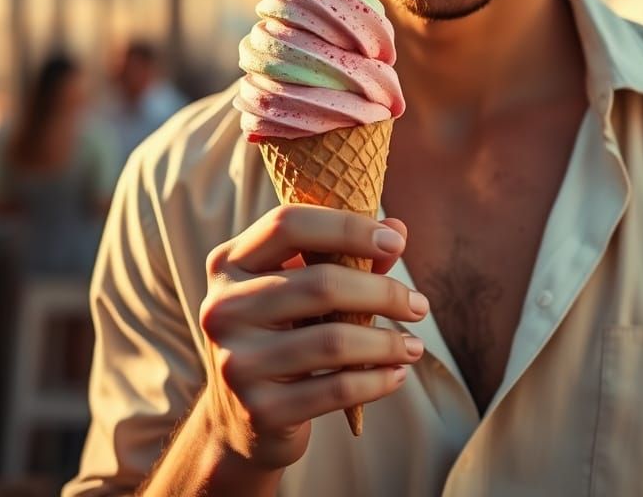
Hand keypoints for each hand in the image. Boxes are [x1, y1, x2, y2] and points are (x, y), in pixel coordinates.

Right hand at [198, 206, 428, 470]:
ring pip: (334, 341)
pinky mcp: (259, 410)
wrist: (240, 419)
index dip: (348, 228)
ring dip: (388, 342)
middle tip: (419, 304)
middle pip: (321, 283)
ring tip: (415, 345)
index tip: (396, 243)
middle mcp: (222, 308)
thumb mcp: (301, 285)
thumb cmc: (283, 332)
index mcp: (229, 263)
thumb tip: (398, 228)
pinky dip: (377, 381)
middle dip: (383, 292)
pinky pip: (336, 390)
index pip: (288, 224)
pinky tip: (397, 374)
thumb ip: (347, 254)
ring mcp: (236, 362)